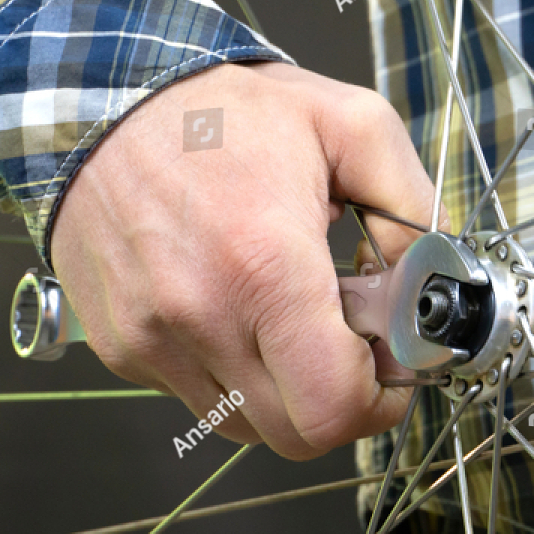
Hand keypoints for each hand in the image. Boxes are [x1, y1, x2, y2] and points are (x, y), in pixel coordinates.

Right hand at [50, 62, 438, 459]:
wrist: (98, 99)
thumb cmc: (219, 110)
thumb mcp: (350, 124)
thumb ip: (412, 206)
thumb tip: (435, 277)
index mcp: (264, 267)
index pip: (334, 407)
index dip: (380, 401)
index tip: (391, 364)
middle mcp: (201, 317)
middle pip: (298, 434)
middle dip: (340, 401)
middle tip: (351, 344)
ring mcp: (153, 341)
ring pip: (248, 426)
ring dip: (286, 392)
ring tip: (291, 320)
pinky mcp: (123, 350)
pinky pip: (199, 395)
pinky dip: (234, 372)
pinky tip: (239, 309)